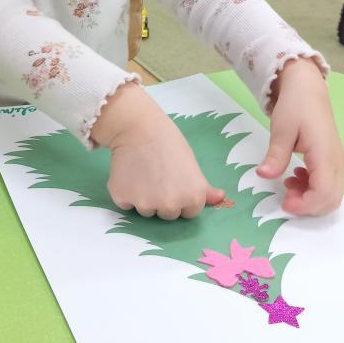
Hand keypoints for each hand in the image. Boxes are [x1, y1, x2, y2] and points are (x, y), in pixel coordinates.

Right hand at [91, 83, 223, 219]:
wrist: (139, 128)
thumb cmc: (169, 142)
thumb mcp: (192, 164)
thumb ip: (204, 188)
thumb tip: (220, 198)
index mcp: (193, 197)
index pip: (188, 212)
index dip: (181, 196)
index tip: (174, 180)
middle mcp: (171, 206)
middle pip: (167, 214)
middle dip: (162, 199)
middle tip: (157, 175)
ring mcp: (145, 204)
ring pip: (146, 210)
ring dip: (143, 198)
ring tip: (142, 172)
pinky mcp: (123, 198)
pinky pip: (126, 204)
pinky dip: (126, 192)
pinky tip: (129, 173)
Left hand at [257, 59, 343, 215]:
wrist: (307, 89)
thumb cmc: (295, 106)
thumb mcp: (281, 129)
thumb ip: (276, 154)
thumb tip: (263, 175)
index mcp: (325, 154)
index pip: (324, 193)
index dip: (305, 205)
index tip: (284, 204)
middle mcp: (336, 161)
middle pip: (331, 199)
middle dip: (308, 206)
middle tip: (285, 197)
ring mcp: (336, 161)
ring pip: (331, 194)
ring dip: (310, 197)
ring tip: (287, 184)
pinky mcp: (331, 160)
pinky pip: (327, 184)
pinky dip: (312, 188)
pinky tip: (294, 176)